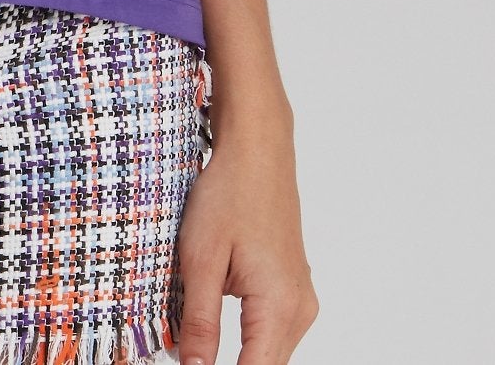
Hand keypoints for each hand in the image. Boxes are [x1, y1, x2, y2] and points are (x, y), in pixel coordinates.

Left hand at [174, 114, 318, 364]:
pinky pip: (273, 330)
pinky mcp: (294, 288)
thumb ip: (201, 322)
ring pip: (269, 352)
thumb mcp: (201, 259)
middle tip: (192, 352)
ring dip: (238, 354)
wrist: (256, 150)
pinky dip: (248, 336)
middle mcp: (300, 309)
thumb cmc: (228, 193)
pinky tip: (219, 316)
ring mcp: (301, 298)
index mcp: (279, 306)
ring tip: (199, 338)